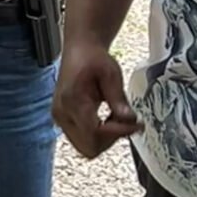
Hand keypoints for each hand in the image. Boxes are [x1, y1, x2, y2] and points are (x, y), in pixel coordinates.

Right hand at [52, 40, 140, 158]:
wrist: (80, 49)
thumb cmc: (93, 57)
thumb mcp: (111, 73)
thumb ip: (118, 98)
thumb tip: (129, 119)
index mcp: (72, 100)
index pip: (94, 132)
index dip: (117, 133)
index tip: (135, 124)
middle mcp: (62, 113)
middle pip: (88, 147)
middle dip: (110, 139)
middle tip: (126, 123)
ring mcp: (60, 118)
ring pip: (85, 147)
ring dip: (105, 138)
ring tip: (117, 118)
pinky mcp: (63, 119)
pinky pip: (82, 139)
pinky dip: (97, 135)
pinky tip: (107, 119)